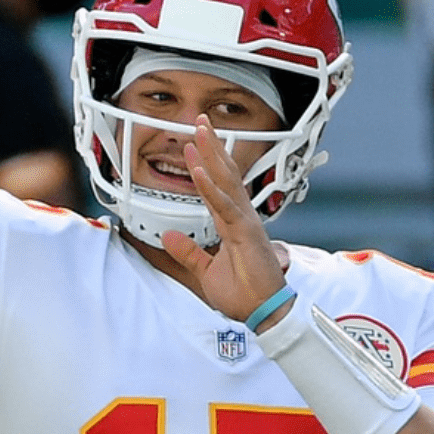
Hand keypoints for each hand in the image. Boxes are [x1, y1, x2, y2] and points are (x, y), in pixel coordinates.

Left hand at [160, 115, 293, 330]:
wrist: (263, 312)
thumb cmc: (244, 294)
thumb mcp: (205, 272)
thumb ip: (189, 253)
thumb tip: (170, 237)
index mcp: (233, 224)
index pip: (217, 187)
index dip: (206, 164)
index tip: (194, 144)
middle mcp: (241, 217)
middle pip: (224, 174)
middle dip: (212, 146)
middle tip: (200, 122)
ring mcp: (245, 222)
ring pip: (226, 182)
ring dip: (212, 156)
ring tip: (199, 133)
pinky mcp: (246, 233)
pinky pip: (225, 206)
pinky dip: (210, 188)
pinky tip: (199, 171)